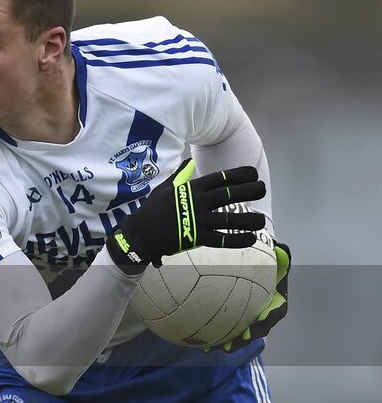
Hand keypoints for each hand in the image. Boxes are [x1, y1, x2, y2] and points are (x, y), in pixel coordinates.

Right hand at [106, 159, 266, 270]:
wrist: (140, 233)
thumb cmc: (152, 209)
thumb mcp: (164, 188)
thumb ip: (180, 175)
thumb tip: (189, 162)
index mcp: (191, 189)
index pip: (221, 178)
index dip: (240, 175)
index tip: (253, 174)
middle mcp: (198, 203)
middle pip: (230, 195)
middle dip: (250, 191)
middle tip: (262, 189)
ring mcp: (198, 221)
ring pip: (230, 220)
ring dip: (249, 220)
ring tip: (260, 220)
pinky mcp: (197, 238)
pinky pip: (223, 240)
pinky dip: (238, 240)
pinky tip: (250, 238)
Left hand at [206, 241, 290, 352]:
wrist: (260, 266)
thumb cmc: (268, 262)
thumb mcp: (278, 256)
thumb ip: (281, 255)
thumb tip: (281, 249)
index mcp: (277, 301)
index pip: (276, 312)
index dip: (268, 318)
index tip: (259, 322)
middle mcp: (265, 313)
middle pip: (257, 329)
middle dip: (245, 338)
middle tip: (233, 344)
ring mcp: (251, 317)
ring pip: (240, 333)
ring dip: (227, 342)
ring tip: (212, 349)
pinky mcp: (237, 318)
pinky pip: (227, 327)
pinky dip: (214, 335)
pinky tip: (200, 341)